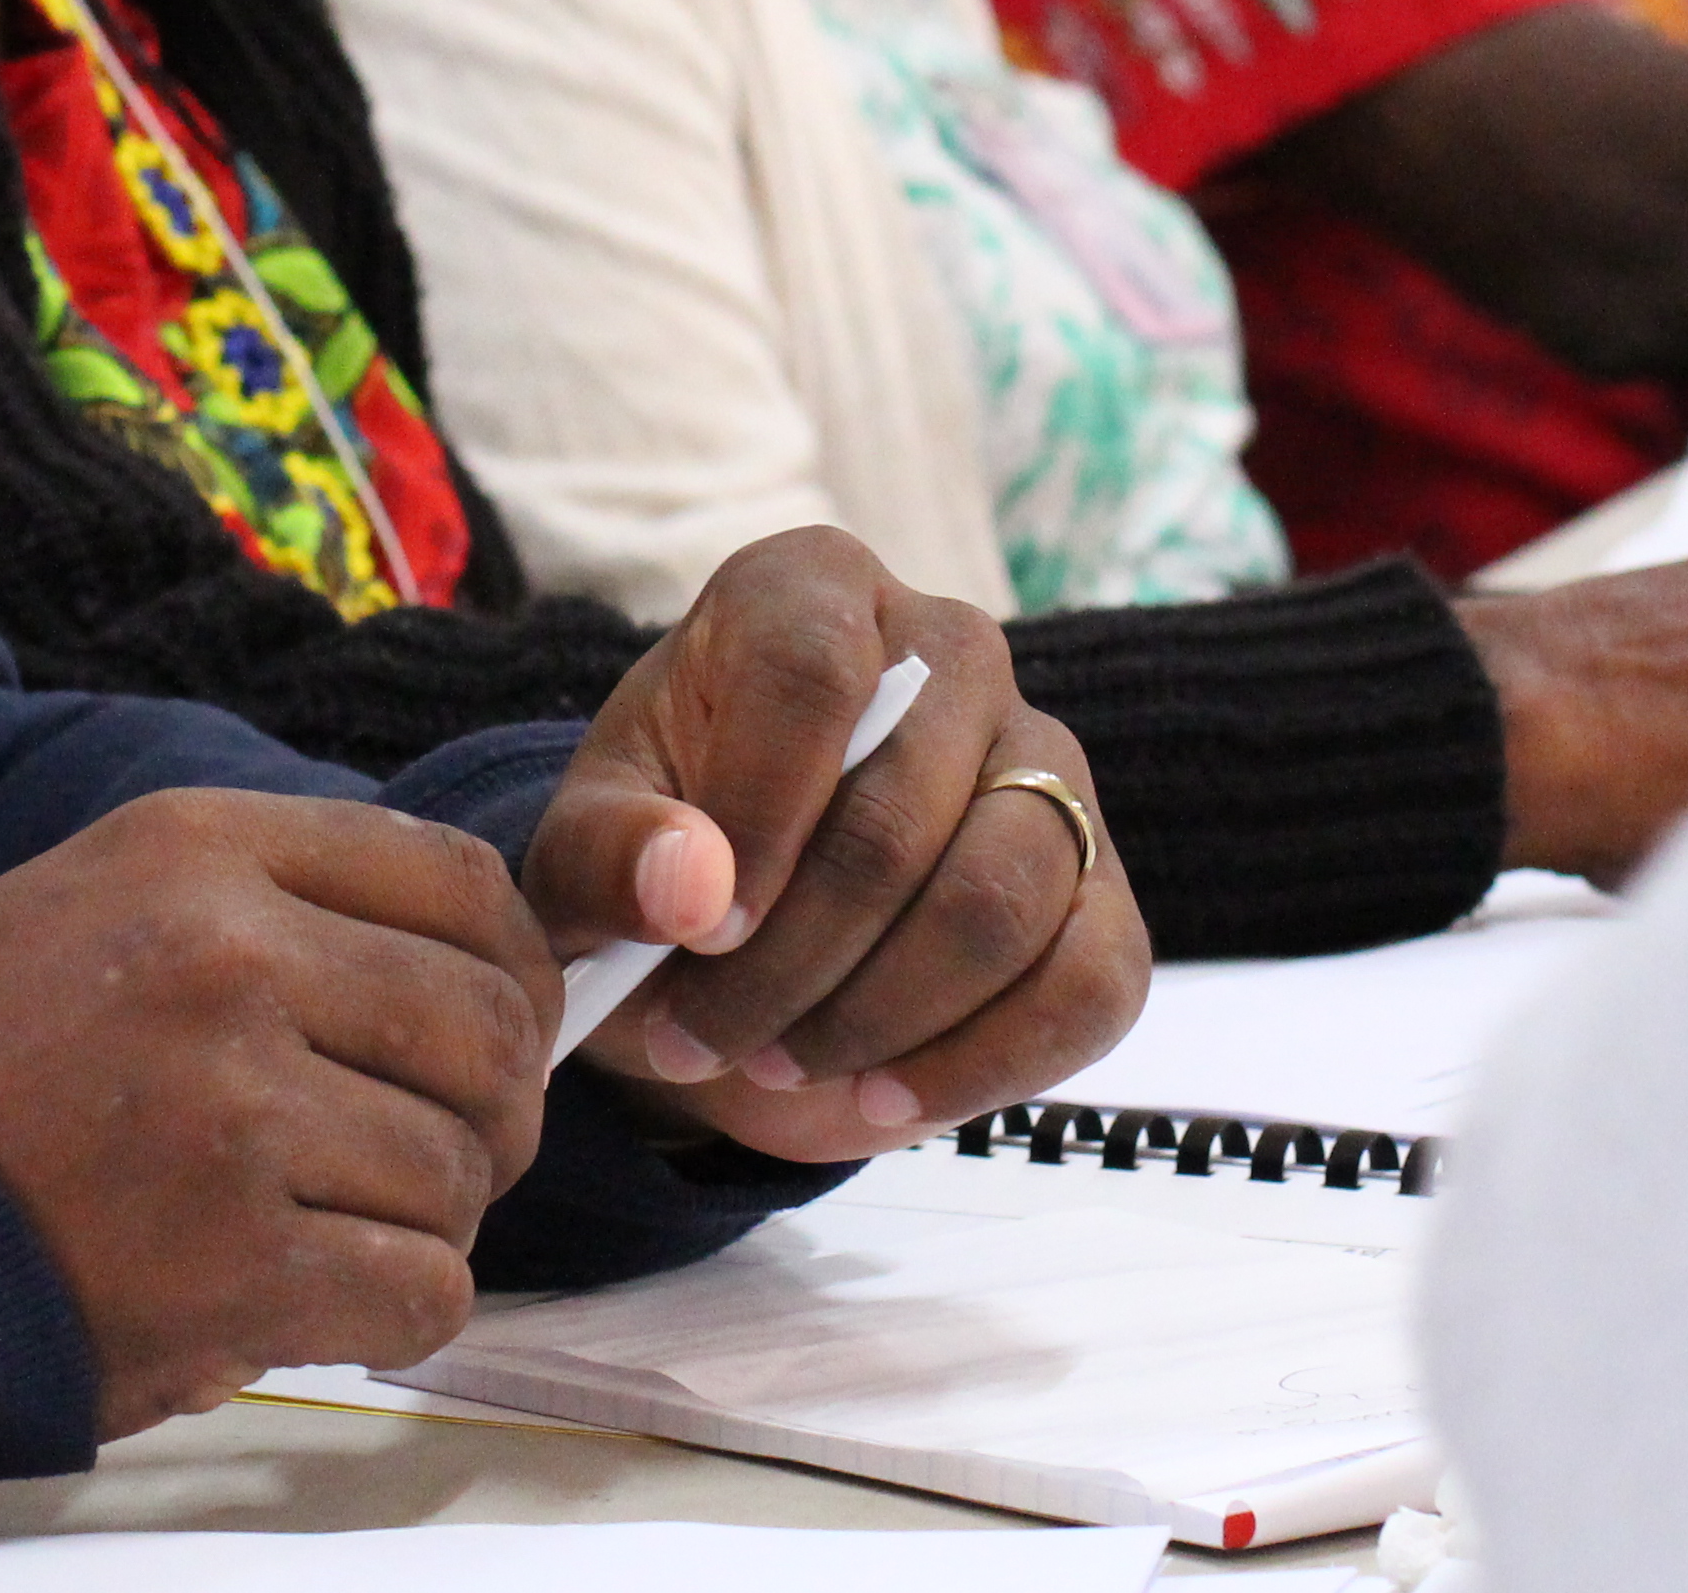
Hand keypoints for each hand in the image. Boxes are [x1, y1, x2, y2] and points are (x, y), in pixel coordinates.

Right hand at [0, 789, 556, 1434]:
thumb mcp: (92, 897)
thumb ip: (264, 898)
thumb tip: (454, 950)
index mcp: (197, 849)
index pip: (456, 880)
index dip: (510, 965)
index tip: (498, 1022)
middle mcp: (229, 956)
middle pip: (485, 1025)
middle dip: (492, 1107)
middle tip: (439, 1152)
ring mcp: (237, 1108)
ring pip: (461, 1167)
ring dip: (429, 1219)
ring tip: (338, 1228)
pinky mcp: (240, 1257)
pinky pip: (424, 1285)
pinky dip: (399, 1310)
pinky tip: (325, 1301)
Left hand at [527, 527, 1148, 1167]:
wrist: (728, 939)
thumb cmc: (659, 857)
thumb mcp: (586, 850)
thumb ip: (611, 853)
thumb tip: (689, 887)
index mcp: (812, 592)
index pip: (814, 674)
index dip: (758, 816)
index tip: (700, 932)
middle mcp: (952, 652)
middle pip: (901, 815)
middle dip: (793, 960)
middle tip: (704, 1038)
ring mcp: (1047, 766)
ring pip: (1001, 902)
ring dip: (876, 1016)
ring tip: (777, 1059)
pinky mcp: (1101, 888)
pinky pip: (1090, 982)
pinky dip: (984, 1066)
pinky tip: (884, 1095)